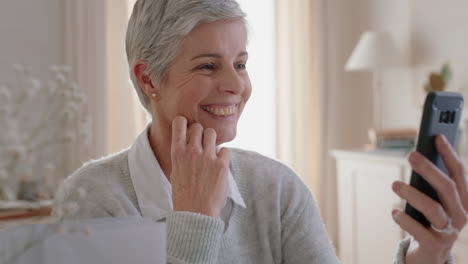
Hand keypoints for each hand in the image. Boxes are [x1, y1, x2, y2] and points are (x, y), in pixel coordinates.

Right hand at [170, 116, 229, 217]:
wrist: (195, 212)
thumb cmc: (184, 195)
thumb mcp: (176, 172)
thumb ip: (182, 156)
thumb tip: (188, 143)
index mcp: (177, 153)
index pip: (179, 123)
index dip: (184, 123)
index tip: (186, 127)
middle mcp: (192, 151)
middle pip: (198, 127)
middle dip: (200, 133)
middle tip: (201, 144)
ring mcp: (207, 157)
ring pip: (212, 134)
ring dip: (212, 141)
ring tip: (211, 153)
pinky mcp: (221, 165)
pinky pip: (225, 150)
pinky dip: (223, 156)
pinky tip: (219, 166)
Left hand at [391, 135, 467, 263]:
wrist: (430, 254)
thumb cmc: (430, 219)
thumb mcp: (433, 199)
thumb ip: (430, 182)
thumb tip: (418, 155)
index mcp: (464, 200)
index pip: (460, 173)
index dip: (449, 154)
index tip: (437, 137)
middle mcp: (461, 215)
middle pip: (448, 188)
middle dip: (429, 169)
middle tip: (411, 155)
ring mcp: (449, 232)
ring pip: (433, 209)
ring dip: (412, 194)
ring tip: (394, 184)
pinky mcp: (434, 246)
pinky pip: (419, 230)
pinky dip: (404, 219)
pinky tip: (394, 212)